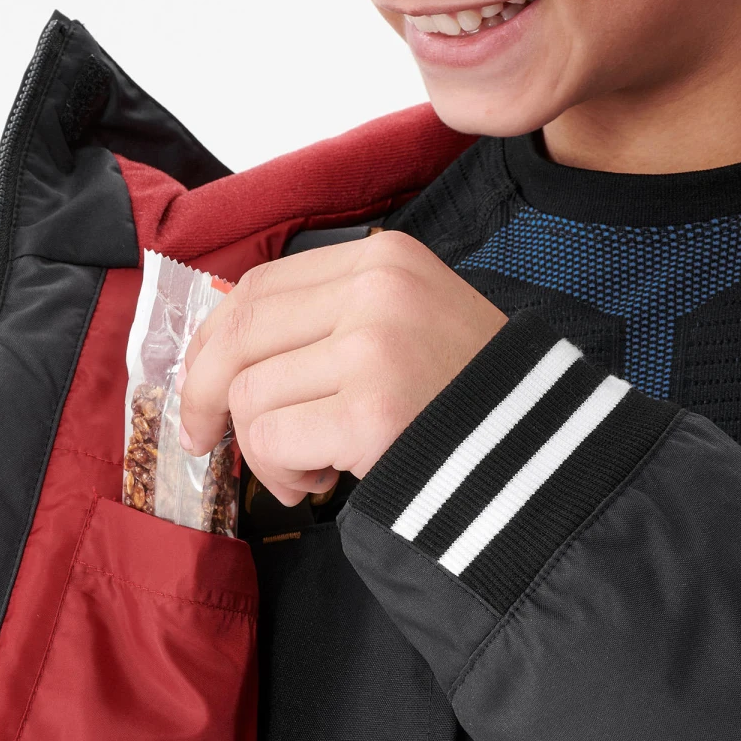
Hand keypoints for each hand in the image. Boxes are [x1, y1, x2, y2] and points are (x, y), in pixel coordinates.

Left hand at [179, 232, 505, 505]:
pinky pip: (272, 440)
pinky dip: (281, 473)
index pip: (258, 286)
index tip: (199, 378)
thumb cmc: (465, 401)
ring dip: (261, 448)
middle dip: (202, 393)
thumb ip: (327, 320)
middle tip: (201, 437)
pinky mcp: (370, 413)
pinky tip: (321, 482)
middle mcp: (376, 291)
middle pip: (239, 334)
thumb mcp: (406, 324)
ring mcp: (374, 349)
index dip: (211, 338)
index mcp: (382, 258)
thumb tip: (221, 347)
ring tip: (307, 469)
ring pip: (250, 394)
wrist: (541, 455)